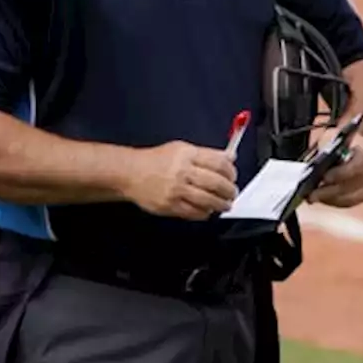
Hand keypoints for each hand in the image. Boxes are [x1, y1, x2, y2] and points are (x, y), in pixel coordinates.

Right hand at [122, 141, 238, 220]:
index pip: (219, 163)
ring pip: (208, 200)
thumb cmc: (156, 160)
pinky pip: (194, 212)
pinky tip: (207, 210)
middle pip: (216, 182)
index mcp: (187, 154)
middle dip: (229, 190)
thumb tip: (230, 157)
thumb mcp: (182, 148)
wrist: (130, 173)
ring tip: (225, 204)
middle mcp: (182, 171)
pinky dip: (205, 213)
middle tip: (232, 192)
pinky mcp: (169, 205)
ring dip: (221, 204)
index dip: (231, 172)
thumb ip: (207, 154)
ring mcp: (176, 190)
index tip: (233, 176)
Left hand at [307, 134, 362, 208]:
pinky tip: (319, 199)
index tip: (324, 177)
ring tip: (312, 198)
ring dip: (329, 199)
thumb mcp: (335, 139)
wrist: (357, 147)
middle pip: (352, 186)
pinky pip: (347, 203)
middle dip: (330, 191)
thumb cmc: (342, 143)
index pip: (357, 166)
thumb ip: (328, 150)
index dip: (341, 173)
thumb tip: (315, 166)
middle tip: (312, 194)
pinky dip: (333, 201)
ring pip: (349, 198)